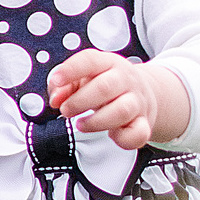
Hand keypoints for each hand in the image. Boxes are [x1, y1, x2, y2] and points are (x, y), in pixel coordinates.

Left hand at [45, 48, 189, 149]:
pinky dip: (123, 138)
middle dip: (80, 101)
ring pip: (122, 110)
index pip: (90, 60)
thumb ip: (65, 85)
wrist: (144, 94)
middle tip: (65, 110)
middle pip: (105, 87)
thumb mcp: (86, 77)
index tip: (56, 81)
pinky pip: (138, 134)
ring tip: (81, 124)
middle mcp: (125, 80)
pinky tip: (111, 135)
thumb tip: (56, 99)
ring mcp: (137, 102)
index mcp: (108, 63)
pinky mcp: (143, 123)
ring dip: (96, 121)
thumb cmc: (107, 86)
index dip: (71, 70)